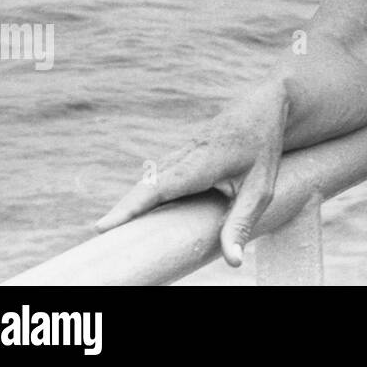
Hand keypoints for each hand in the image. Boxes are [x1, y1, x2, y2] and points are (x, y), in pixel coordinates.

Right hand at [95, 79, 291, 267]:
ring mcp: (182, 150)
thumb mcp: (262, 188)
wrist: (265, 104)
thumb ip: (242, 223)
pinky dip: (143, 192)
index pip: (161, 187)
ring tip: (111, 229)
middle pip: (147, 184)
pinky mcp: (182, 152)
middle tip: (101, 235)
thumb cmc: (265, 147)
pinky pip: (158, 174)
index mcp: (204, 161)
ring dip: (130, 201)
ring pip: (150, 178)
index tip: (104, 225)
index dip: (132, 207)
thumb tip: (233, 262)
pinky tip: (135, 211)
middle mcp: (186, 153)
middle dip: (123, 209)